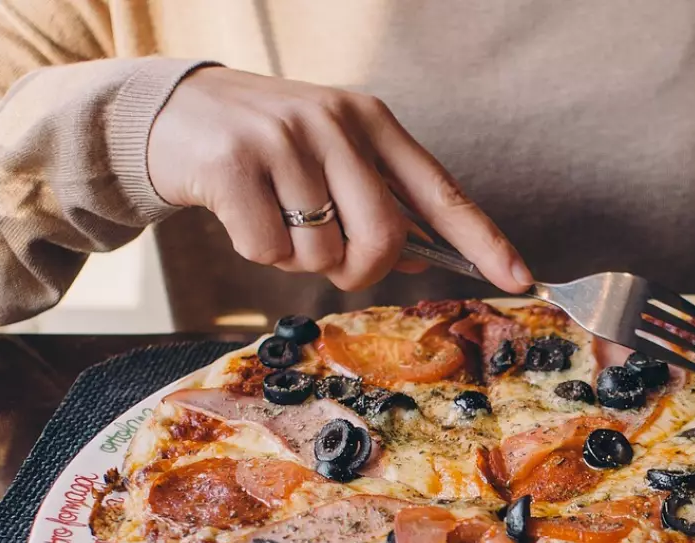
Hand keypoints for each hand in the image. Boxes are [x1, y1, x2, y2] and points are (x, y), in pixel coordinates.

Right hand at [146, 67, 531, 292]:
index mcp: (371, 121)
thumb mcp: (329, 155)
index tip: (521, 278)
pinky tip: (242, 213)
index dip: (483, 241)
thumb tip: (417, 260)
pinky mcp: (234, 164)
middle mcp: (335, 123)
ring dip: (297, 259)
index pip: (440, 191)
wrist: (172, 112)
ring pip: (321, 254)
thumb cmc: (266, 146)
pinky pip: (268, 252)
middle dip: (359, 270)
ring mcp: (284, 140)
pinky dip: (257, 252)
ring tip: (273, 214)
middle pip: (384, 240)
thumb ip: (375, 200)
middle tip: (331, 258)